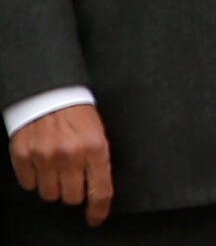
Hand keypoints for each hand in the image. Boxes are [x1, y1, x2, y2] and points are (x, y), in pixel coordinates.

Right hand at [9, 102, 111, 225]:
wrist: (50, 91)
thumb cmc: (77, 111)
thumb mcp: (98, 131)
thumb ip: (98, 159)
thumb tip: (98, 188)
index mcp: (95, 147)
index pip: (100, 190)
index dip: (98, 209)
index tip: (96, 218)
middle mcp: (70, 154)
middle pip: (71, 197)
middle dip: (73, 191)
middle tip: (72, 176)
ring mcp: (44, 156)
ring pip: (49, 194)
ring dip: (53, 185)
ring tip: (56, 166)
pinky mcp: (23, 155)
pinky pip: (29, 184)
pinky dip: (34, 178)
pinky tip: (40, 162)